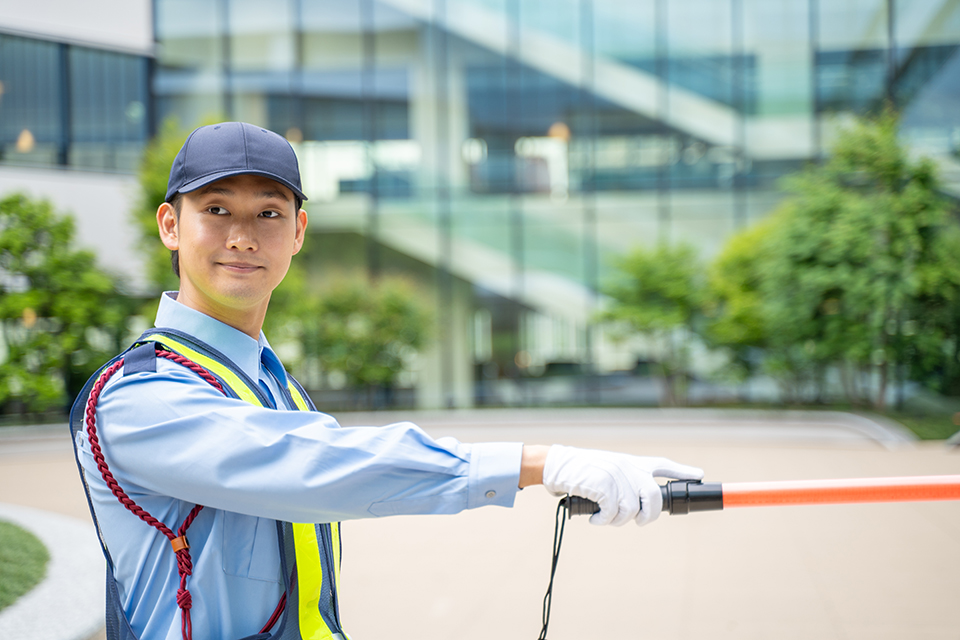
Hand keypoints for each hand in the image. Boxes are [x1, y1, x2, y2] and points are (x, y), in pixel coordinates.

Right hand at [542, 445, 702, 526]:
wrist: (558, 465)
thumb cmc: (581, 471)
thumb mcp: (608, 469)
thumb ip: (626, 480)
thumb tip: (639, 506)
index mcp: (632, 462)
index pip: (663, 465)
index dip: (682, 471)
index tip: (699, 475)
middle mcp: (629, 467)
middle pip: (655, 497)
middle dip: (649, 516)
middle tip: (637, 521)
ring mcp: (618, 476)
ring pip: (632, 510)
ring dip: (618, 520)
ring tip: (603, 517)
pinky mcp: (605, 486)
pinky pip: (613, 514)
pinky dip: (603, 521)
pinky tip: (594, 518)